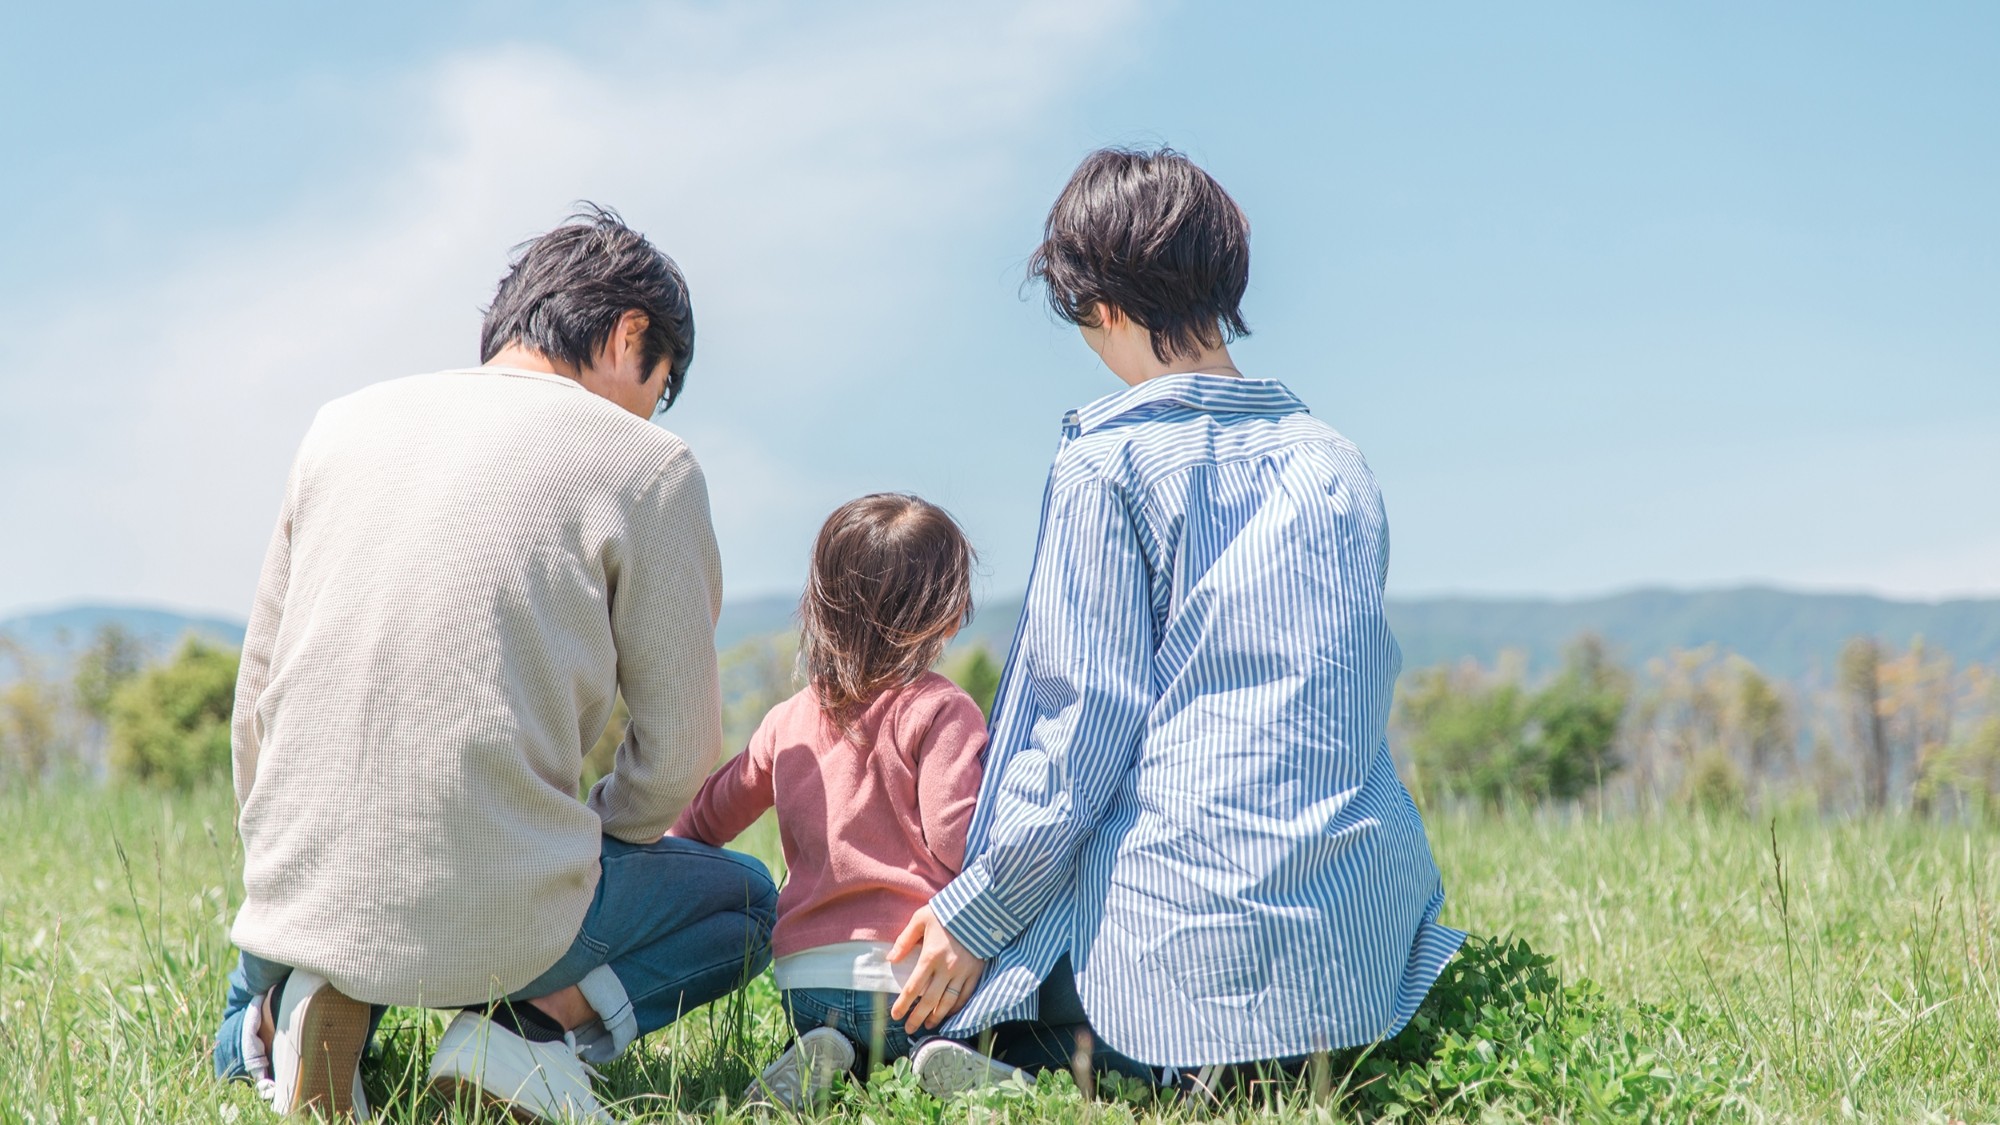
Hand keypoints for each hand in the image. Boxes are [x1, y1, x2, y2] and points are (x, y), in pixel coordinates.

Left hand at [888, 906, 984, 1033]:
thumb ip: (905, 940)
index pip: (913, 987)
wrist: (979, 908)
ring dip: (937, 1016)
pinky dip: (956, 1007)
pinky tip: (948, 1013)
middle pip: (929, 1000)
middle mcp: (947, 968)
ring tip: (928, 1025)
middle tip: (909, 1029)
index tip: (895, 1015)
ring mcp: (963, 972)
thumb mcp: (921, 919)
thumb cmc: (946, 913)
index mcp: (930, 956)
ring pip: (948, 1002)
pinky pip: (966, 995)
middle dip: (917, 1017)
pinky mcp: (976, 972)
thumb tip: (891, 959)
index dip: (903, 1004)